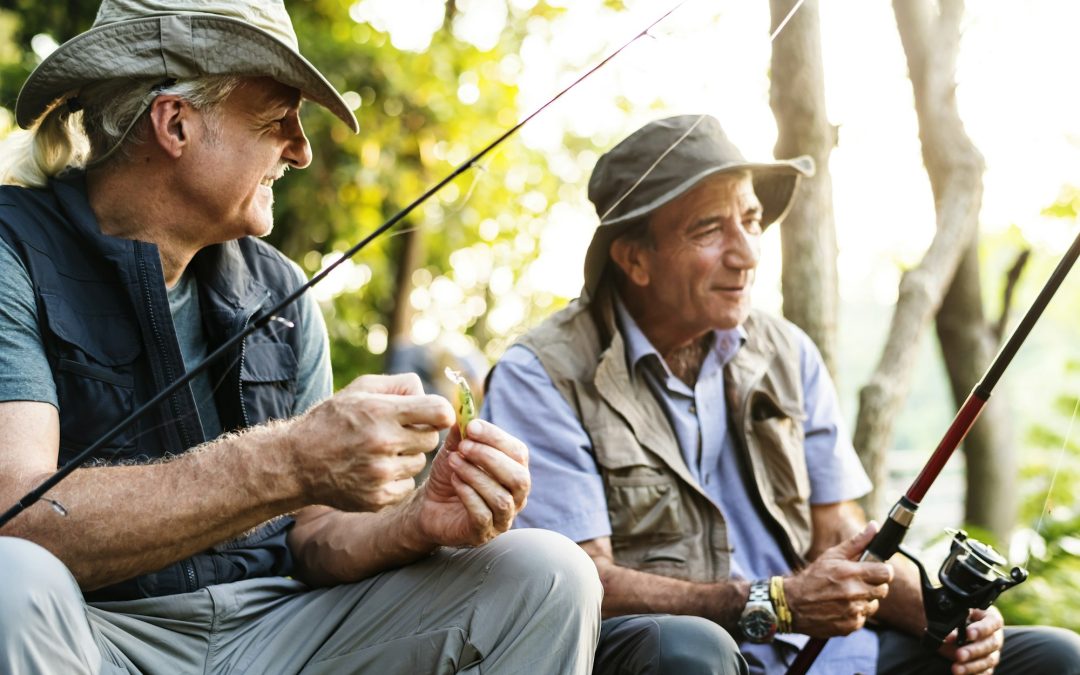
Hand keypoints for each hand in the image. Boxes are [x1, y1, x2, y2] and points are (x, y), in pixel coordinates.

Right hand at [287, 373, 453, 510]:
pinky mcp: (378, 498)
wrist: (296, 463)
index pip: (439, 412)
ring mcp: (380, 474)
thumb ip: (399, 385)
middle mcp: (383, 443)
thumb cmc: (331, 420)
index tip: (433, 414)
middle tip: (398, 432)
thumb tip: (428, 392)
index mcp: (381, 412)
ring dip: (408, 456)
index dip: (441, 413)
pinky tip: (376, 470)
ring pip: (420, 463)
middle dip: (420, 433)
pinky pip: (407, 485)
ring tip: (382, 451)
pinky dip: (398, 479)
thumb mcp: (359, 389)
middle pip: (432, 439)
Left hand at [414, 419, 529, 547]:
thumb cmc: (450, 476)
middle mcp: (516, 497)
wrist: (428, 506)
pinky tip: (454, 481)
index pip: (519, 453)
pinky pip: (483, 515)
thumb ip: (462, 433)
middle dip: (490, 458)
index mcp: (515, 471)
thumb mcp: (455, 450)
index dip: (497, 438)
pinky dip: (468, 494)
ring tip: (454, 462)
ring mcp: (502, 518)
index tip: (471, 427)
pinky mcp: (483, 533)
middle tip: (464, 446)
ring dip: (475, 475)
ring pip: (501, 498)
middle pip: (519, 478)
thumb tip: (464, 412)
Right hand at [784, 522, 893, 636]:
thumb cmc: (813, 577)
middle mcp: (854, 593)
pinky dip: (856, 612)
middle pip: (883, 589)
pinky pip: (864, 617)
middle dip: (874, 584)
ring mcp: (853, 611)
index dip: (883, 570)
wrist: (793, 604)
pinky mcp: (851, 625)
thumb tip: (874, 526)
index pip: (886, 573)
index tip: (877, 569)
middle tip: (859, 581)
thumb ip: (857, 542)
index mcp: (850, 573)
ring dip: (865, 599)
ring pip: (874, 604)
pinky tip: (842, 606)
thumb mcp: (831, 555)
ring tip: (848, 595)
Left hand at [938, 606, 1003, 674]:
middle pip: (991, 644)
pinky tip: (962, 674)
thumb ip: (954, 620)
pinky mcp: (988, 664)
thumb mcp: (956, 614)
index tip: (968, 633)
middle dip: (974, 650)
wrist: (955, 629)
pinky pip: (985, 671)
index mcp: (990, 617)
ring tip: (956, 668)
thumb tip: (949, 636)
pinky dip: (975, 674)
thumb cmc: (958, 616)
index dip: (981, 629)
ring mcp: (993, 651)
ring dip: (971, 666)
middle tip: (959, 654)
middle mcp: (995, 635)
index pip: (993, 622)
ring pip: (988, 660)